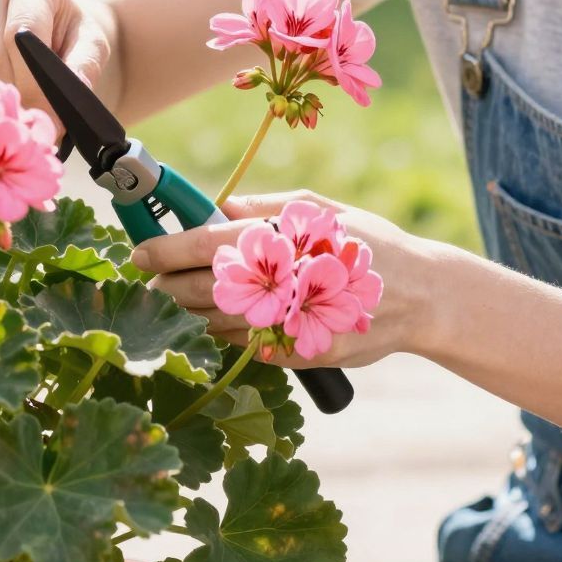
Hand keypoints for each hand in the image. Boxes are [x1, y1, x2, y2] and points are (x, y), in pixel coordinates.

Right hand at [0, 0, 109, 142]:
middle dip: (12, 98)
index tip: (48, 118)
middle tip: (32, 125)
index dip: (32, 84)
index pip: (19, 37)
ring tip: (18, 113)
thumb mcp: (91, 45)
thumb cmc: (69, 35)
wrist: (45, 25)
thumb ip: (85, 65)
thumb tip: (73, 89)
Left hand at [129, 188, 429, 370]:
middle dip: (167, 288)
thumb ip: (265, 208)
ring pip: (217, 324)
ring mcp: (289, 326)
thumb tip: (217, 206)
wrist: (421, 298)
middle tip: (150, 284)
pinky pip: (245, 346)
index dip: (167, 250)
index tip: (139, 253)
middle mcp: (281, 286)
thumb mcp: (321, 210)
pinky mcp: (296, 356)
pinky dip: (224, 334)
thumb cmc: (367, 245)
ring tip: (174, 301)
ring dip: (188, 315)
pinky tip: (216, 322)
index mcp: (283, 243)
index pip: (208, 246)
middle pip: (202, 290)